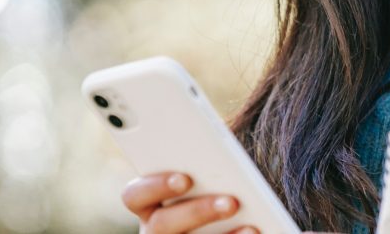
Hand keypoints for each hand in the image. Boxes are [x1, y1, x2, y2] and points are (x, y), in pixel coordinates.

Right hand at [122, 171, 257, 233]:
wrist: (227, 220)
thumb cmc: (212, 190)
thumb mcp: (204, 180)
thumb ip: (204, 171)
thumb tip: (225, 162)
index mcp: (149, 205)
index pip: (135, 195)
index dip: (156, 186)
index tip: (185, 178)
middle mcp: (153, 231)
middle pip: (163, 224)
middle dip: (198, 212)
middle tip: (232, 202)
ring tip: (250, 224)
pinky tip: (254, 231)